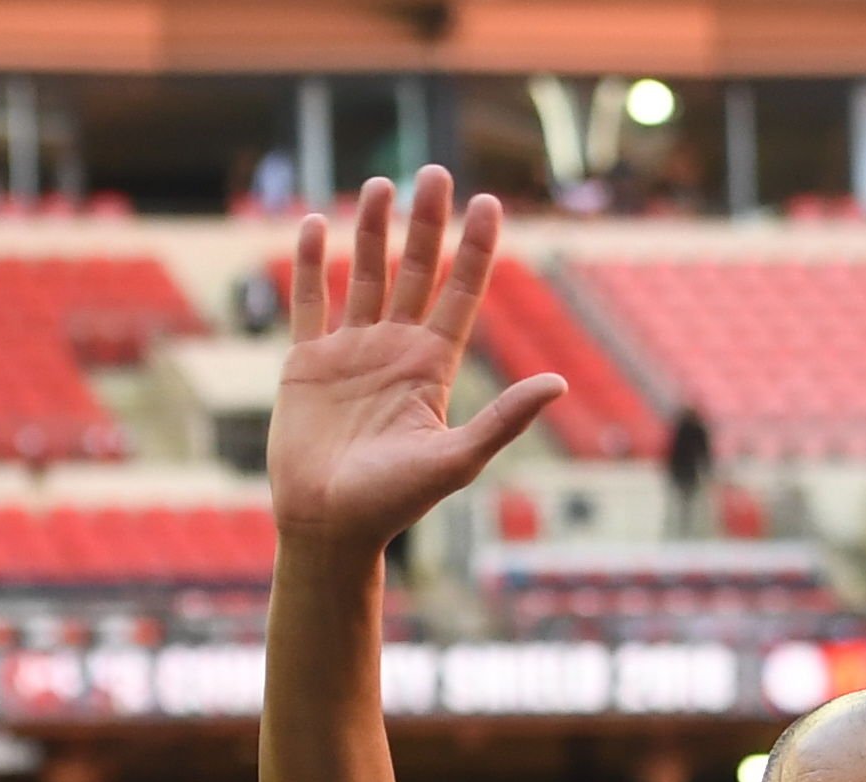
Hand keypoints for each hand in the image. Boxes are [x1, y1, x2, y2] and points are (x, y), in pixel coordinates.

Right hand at [269, 169, 567, 554]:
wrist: (329, 527)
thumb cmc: (394, 503)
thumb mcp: (457, 460)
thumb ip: (504, 419)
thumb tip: (559, 383)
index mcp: (432, 367)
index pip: (460, 293)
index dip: (475, 249)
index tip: (488, 202)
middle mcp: (394, 350)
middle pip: (416, 272)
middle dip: (426, 223)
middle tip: (435, 172)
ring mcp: (350, 351)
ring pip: (366, 275)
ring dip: (374, 231)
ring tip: (382, 185)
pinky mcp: (306, 361)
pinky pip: (309, 301)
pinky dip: (311, 264)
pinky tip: (317, 225)